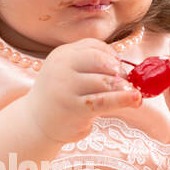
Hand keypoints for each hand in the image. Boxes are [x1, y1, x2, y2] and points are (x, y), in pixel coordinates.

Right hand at [25, 38, 142, 143]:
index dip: (112, 56)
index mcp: (62, 54)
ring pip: (105, 81)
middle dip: (119, 71)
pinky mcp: (73, 108)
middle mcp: (62, 67)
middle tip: (127, 83)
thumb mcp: (69, 74)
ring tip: (133, 95)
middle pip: (101, 60)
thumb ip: (91, 66)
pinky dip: (123, 99)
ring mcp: (66, 87)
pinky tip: (135, 100)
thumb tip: (128, 71)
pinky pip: (104, 101)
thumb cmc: (59, 97)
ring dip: (124, 88)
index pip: (94, 46)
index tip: (119, 69)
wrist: (34, 123)